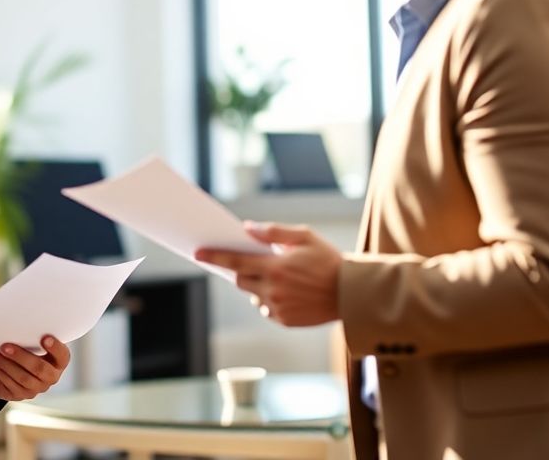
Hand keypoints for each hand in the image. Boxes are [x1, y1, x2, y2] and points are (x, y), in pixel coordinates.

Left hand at [0, 335, 70, 400]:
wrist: (11, 368)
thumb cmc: (25, 348)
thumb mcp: (31, 342)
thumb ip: (32, 335)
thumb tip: (17, 318)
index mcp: (58, 362)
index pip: (62, 355)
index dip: (55, 348)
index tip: (45, 338)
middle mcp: (50, 377)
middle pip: (39, 368)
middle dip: (21, 356)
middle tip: (5, 346)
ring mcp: (35, 388)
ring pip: (22, 378)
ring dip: (5, 365)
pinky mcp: (20, 395)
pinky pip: (10, 385)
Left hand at [195, 221, 341, 326]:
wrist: (351, 294)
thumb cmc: (328, 261)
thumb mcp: (304, 237)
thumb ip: (273, 232)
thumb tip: (247, 228)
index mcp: (275, 267)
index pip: (235, 262)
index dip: (214, 257)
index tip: (198, 253)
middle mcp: (273, 290)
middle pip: (240, 281)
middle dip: (239, 271)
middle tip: (248, 263)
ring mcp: (278, 308)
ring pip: (253, 295)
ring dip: (257, 285)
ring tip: (278, 276)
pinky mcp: (285, 320)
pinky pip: (267, 308)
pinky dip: (269, 299)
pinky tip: (288, 291)